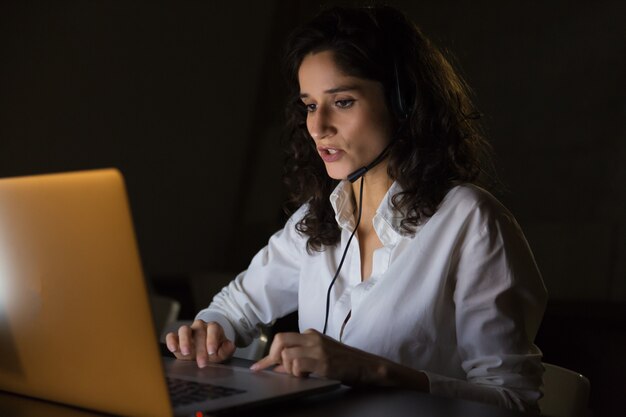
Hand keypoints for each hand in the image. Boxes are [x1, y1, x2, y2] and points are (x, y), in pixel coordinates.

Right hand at [165, 319, 234, 367]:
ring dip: (185, 341)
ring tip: (186, 353)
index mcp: (213, 328)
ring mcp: (187, 331)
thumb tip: (231, 345)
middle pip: (199, 332)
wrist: (203, 352)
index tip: (212, 352)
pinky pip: (171, 335)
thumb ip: (227, 349)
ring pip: (184, 329)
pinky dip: (171, 341)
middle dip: (201, 348)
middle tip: (202, 363)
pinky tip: (173, 349)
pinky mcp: (176, 338)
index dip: (212, 340)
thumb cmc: (214, 351)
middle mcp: (199, 327)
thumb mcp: (223, 352)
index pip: (213, 329)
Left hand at [250, 329, 367, 383]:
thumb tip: (277, 367)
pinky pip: (299, 364)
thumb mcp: (320, 356)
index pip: (282, 338)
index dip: (268, 354)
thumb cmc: (344, 362)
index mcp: (310, 334)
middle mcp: (313, 337)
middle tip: (278, 370)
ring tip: (301, 374)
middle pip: (280, 340)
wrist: (367, 366)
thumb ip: (299, 358)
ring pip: (287, 354)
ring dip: (288, 368)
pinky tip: (307, 376)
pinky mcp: (324, 361)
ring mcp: (319, 348)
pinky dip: (297, 373)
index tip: (258, 367)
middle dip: (273, 357)